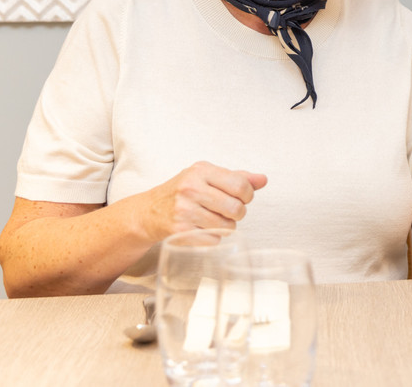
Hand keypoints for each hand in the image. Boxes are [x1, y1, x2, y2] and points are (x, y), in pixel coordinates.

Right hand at [137, 161, 267, 241]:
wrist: (148, 211)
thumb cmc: (183, 192)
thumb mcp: (207, 176)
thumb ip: (237, 177)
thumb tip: (263, 180)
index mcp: (201, 170)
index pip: (240, 185)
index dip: (247, 195)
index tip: (241, 198)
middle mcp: (191, 188)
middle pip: (236, 208)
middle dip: (238, 213)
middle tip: (229, 212)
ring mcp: (184, 210)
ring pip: (227, 226)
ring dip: (226, 226)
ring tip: (214, 220)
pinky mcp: (179, 230)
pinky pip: (213, 239)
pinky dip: (213, 237)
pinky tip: (202, 229)